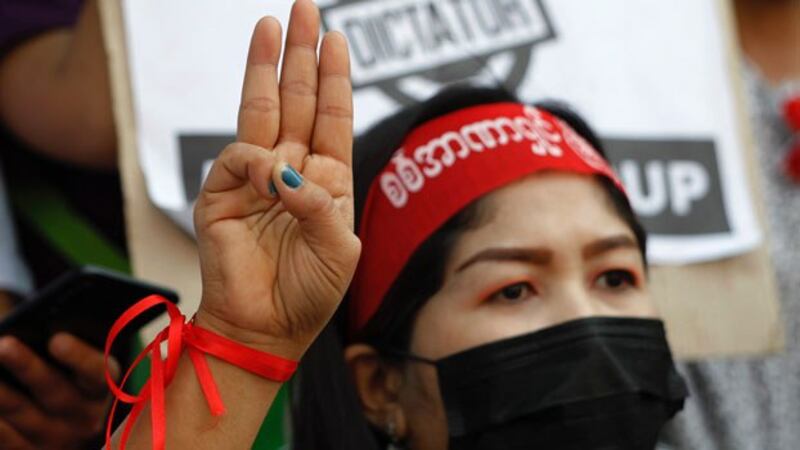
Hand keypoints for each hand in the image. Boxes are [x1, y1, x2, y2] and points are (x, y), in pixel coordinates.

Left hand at [0, 333, 118, 448]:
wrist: (65, 421)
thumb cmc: (65, 373)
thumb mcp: (76, 360)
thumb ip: (64, 343)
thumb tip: (35, 327)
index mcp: (102, 388)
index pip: (97, 373)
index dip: (79, 358)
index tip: (56, 339)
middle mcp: (85, 418)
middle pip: (56, 394)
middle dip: (28, 368)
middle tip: (5, 345)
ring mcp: (57, 440)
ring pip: (23, 416)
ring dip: (1, 394)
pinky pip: (6, 439)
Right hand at [193, 0, 359, 358]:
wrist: (267, 329)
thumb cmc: (309, 292)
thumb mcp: (339, 248)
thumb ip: (322, 204)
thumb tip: (288, 171)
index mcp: (325, 181)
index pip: (330, 117)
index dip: (333, 78)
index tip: (336, 39)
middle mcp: (290, 171)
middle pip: (296, 100)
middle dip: (301, 55)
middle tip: (304, 9)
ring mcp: (255, 179)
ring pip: (261, 111)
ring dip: (268, 68)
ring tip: (272, 25)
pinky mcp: (222, 194)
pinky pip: (239, 159)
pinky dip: (257, 164)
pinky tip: (270, 177)